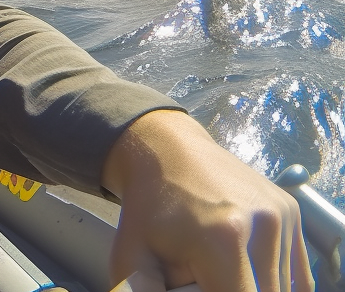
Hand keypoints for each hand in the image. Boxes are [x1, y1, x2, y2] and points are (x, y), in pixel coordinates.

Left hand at [103, 110, 309, 291]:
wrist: (166, 151)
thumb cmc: (147, 208)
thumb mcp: (132, 256)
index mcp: (222, 240)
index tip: (200, 286)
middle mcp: (263, 226)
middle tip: (206, 276)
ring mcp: (282, 216)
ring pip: (282, 286)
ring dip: (254, 286)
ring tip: (221, 266)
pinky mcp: (293, 211)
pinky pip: (298, 273)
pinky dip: (274, 280)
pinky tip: (247, 268)